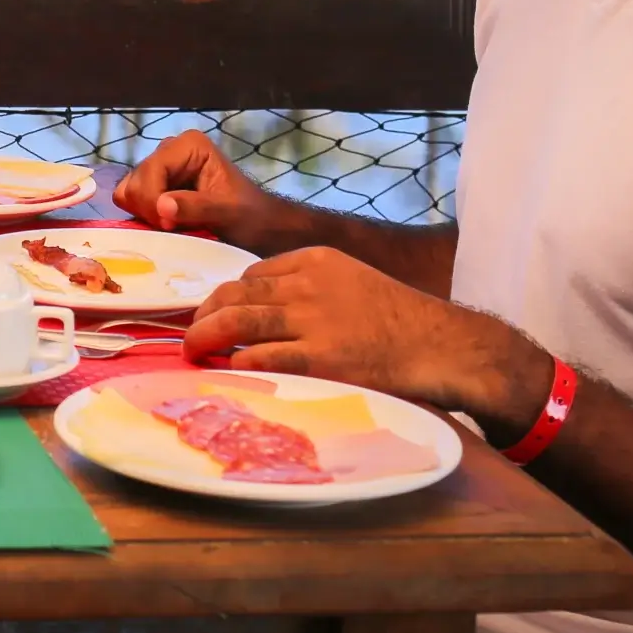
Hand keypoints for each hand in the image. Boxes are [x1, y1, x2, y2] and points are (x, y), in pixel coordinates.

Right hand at [114, 131, 286, 251]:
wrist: (263, 229)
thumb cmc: (253, 218)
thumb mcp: (229, 213)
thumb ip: (196, 207)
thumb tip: (161, 206)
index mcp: (188, 145)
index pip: (150, 170)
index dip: (153, 200)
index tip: (168, 225)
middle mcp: (170, 150)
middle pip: (135, 181)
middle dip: (149, 209)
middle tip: (172, 228)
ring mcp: (161, 169)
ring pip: (129, 192)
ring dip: (145, 215)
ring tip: (171, 228)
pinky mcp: (156, 187)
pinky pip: (133, 202)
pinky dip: (144, 217)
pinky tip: (167, 226)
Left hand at [181, 247, 552, 435]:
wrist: (445, 346)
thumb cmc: (400, 321)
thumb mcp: (351, 282)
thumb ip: (309, 288)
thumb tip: (263, 309)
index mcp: (314, 261)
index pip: (250, 275)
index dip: (223, 298)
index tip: (210, 316)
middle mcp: (307, 285)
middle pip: (233, 294)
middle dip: (202, 315)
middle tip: (188, 335)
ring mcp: (312, 320)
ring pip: (236, 323)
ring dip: (204, 338)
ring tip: (191, 353)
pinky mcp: (321, 358)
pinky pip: (260, 358)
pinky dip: (235, 365)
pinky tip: (227, 372)